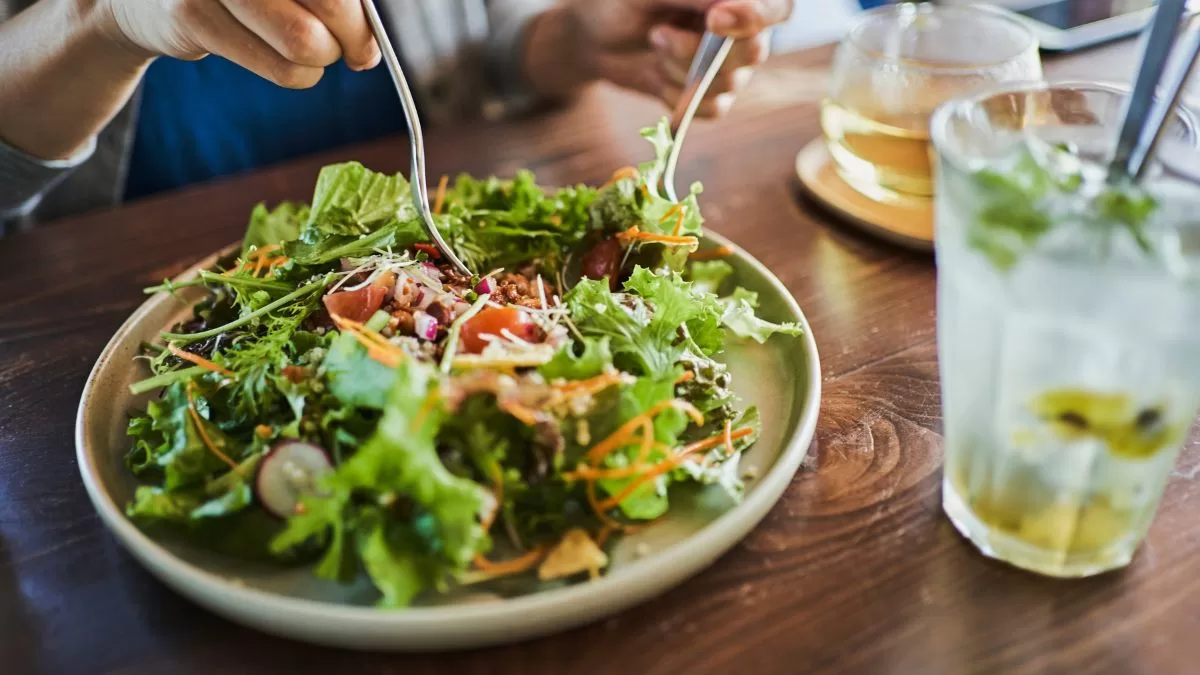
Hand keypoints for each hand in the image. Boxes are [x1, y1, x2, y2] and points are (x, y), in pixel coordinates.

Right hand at [100, 0, 381, 87]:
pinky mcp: (192, 14)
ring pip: (307, 43)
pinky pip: (282, 69)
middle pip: (333, 3)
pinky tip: (287, 62)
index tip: (372, 31)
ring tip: (314, 52)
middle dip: (354, 38)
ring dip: (324, 60)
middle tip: (357, 52)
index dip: (366, 12)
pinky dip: (300, 75)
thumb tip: (376, 29)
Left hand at [559, 0, 792, 116]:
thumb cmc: (624, 0)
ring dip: (680, 68)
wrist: (595, 33)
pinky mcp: (710, 95)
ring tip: (654, 39)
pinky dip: (678, 96)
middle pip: (755, 52)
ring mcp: (729, 65)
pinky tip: (657, 73)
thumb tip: (725, 6)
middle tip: (659, 34)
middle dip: (700, 51)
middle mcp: (743, 29)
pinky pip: (712, 108)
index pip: (778, 9)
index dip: (756, 16)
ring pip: (728, 83)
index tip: (715, 18)